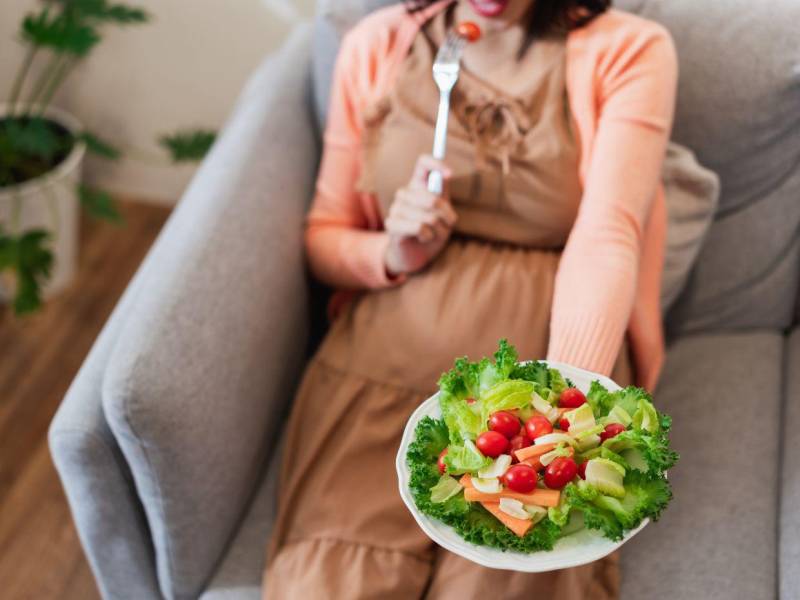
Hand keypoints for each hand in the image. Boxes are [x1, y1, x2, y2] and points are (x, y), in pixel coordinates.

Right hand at [384, 155, 456, 275]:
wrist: (417, 255)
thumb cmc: (433, 230)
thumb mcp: (444, 212)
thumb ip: (443, 193)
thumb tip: (445, 175)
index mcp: (418, 184)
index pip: (423, 163)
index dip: (436, 164)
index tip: (450, 175)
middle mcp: (404, 193)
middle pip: (433, 198)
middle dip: (447, 216)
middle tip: (448, 224)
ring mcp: (396, 208)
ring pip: (429, 216)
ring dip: (438, 230)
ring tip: (432, 233)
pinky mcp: (391, 224)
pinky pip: (419, 227)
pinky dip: (428, 236)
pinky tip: (422, 237)